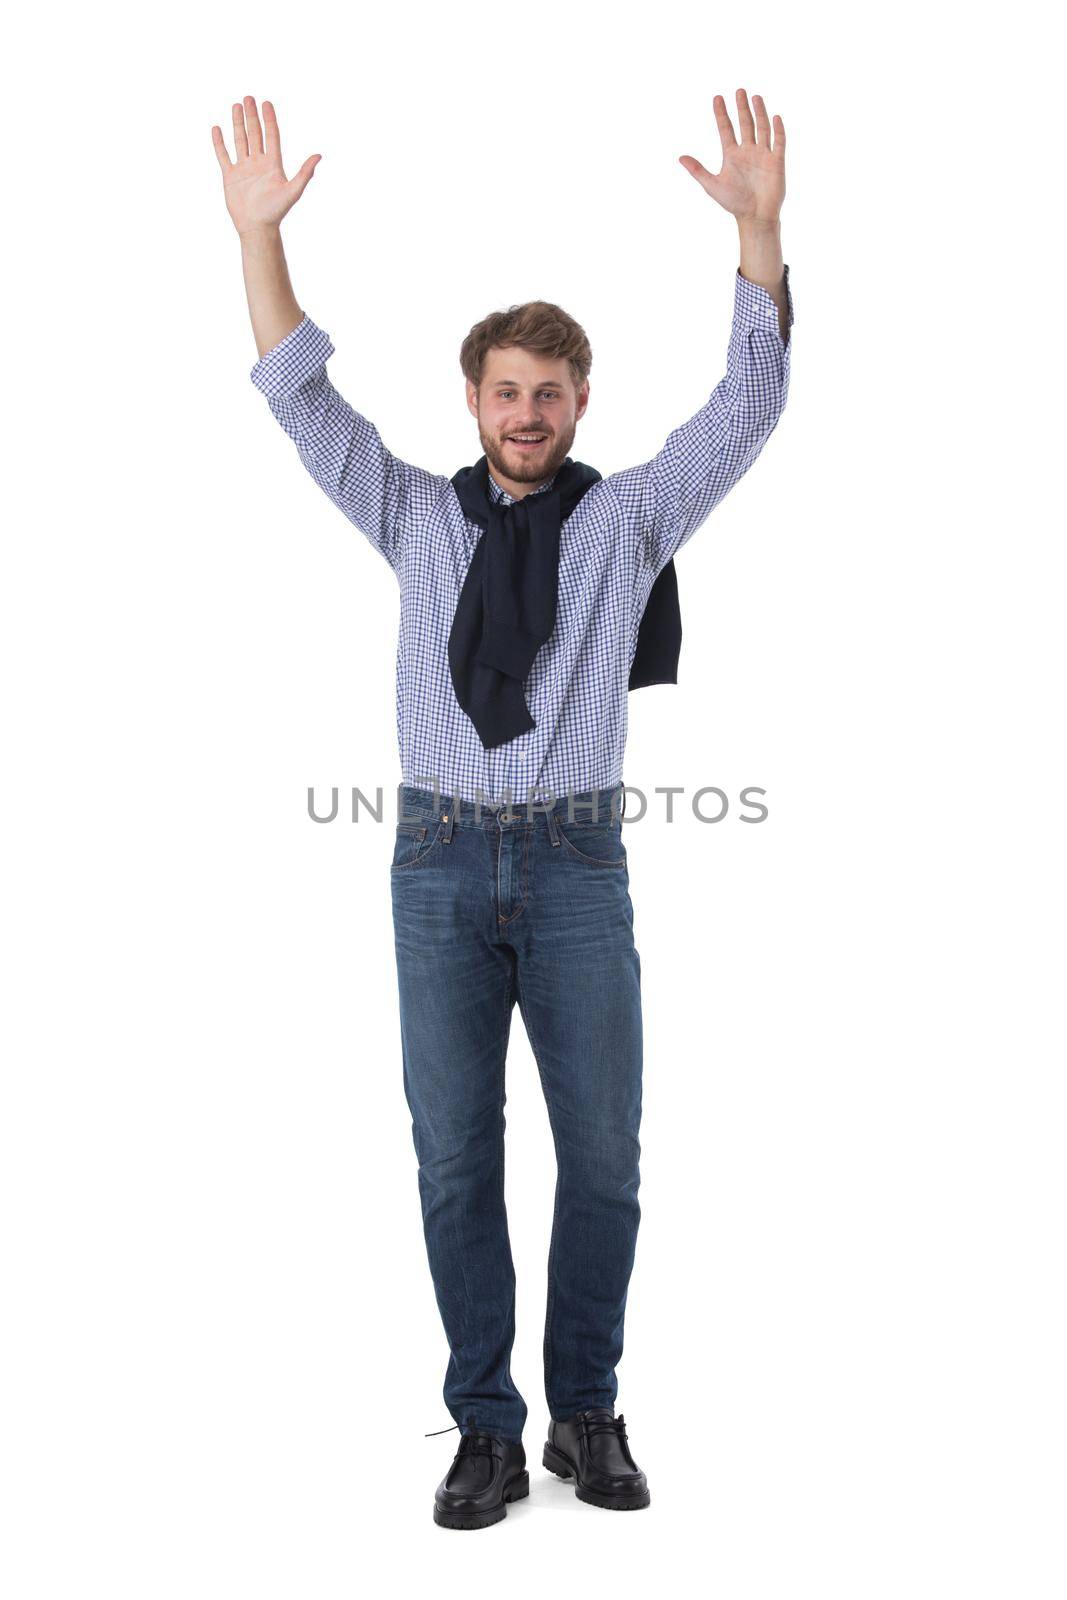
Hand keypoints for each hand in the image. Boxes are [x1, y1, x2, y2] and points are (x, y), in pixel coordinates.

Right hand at [211, 96, 320, 237]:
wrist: (257, 228)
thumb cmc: (276, 212)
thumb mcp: (293, 191)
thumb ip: (304, 173)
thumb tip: (319, 155)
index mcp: (273, 164)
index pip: (271, 136)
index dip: (269, 119)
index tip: (266, 103)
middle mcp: (258, 163)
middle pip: (255, 134)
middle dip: (252, 116)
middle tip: (249, 98)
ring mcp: (243, 169)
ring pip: (240, 140)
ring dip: (238, 123)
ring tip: (236, 105)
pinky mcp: (230, 177)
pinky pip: (223, 155)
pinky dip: (219, 143)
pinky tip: (217, 128)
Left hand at [678, 89, 784, 225]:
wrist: (755, 217)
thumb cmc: (734, 203)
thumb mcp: (712, 186)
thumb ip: (697, 170)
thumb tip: (680, 157)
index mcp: (732, 155)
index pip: (725, 129)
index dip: (721, 114)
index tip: (717, 98)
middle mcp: (748, 151)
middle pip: (745, 124)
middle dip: (741, 108)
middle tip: (739, 90)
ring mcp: (763, 155)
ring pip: (761, 128)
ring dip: (759, 113)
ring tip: (755, 97)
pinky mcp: (777, 162)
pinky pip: (779, 142)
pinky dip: (778, 130)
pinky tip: (775, 117)